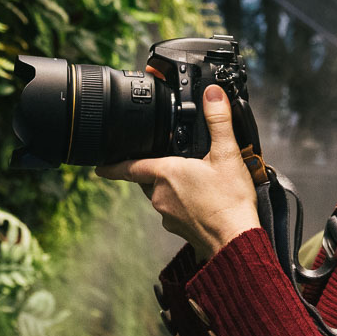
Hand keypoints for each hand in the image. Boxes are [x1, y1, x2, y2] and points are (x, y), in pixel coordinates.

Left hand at [97, 85, 260, 261]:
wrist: (236, 241)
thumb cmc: (230, 201)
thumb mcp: (227, 154)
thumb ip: (219, 121)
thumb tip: (213, 94)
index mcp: (166, 174)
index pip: (129, 167)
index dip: (113, 165)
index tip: (99, 166)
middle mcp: (161, 196)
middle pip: (149, 179)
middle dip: (158, 170)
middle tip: (176, 162)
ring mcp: (169, 216)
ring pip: (162, 195)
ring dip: (173, 187)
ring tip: (198, 181)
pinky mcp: (180, 229)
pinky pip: (175, 211)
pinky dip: (185, 204)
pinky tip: (204, 201)